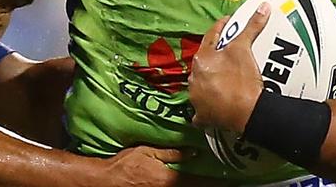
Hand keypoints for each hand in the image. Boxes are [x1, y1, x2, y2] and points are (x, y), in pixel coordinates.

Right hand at [100, 146, 226, 186]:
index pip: (196, 181)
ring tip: (212, 182)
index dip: (213, 181)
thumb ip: (171, 153)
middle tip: (227, 182)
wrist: (107, 181)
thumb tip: (193, 152)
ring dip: (199, 185)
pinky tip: (194, 183)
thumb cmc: (126, 164)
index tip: (228, 178)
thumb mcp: (148, 151)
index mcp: (169, 179)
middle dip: (210, 185)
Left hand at [188, 3, 270, 133]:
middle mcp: (195, 77)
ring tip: (225, 78)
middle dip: (215, 57)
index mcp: (202, 58)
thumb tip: (263, 7)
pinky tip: (214, 106)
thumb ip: (252, 27)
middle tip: (229, 54)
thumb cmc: (242, 79)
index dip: (221, 27)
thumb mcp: (245, 48)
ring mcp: (197, 97)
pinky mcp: (202, 115)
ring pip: (201, 84)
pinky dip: (207, 108)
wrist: (247, 112)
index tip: (229, 23)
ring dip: (210, 81)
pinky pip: (201, 111)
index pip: (210, 37)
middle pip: (205, 62)